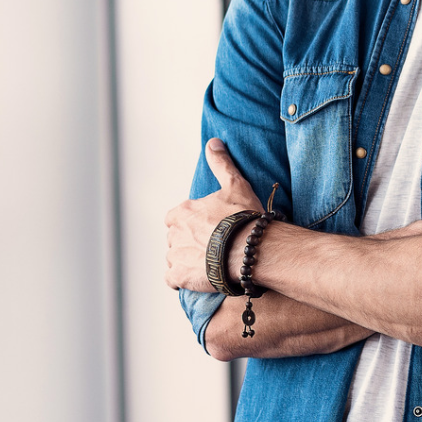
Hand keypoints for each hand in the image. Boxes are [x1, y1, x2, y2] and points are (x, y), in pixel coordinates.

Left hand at [165, 138, 262, 291]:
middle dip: (188, 241)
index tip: (206, 227)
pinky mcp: (180, 277)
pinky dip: (182, 278)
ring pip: (174, 258)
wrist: (248, 250)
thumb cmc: (243, 217)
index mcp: (182, 212)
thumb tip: (212, 143)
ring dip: (185, 260)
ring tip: (208, 262)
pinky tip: (198, 276)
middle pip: (175, 238)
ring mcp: (176, 256)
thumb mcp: (235, 184)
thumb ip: (221, 163)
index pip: (175, 217)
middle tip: (211, 245)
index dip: (190, 222)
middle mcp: (174, 234)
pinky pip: (173, 279)